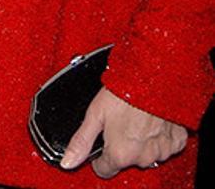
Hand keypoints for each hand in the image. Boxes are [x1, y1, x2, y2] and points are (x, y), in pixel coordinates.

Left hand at [61, 86, 186, 177]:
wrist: (154, 75)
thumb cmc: (124, 90)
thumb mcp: (95, 112)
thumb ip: (81, 141)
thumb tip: (67, 161)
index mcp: (120, 154)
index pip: (104, 169)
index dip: (99, 155)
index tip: (101, 141)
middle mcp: (142, 158)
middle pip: (125, 160)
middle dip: (121, 144)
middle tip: (119, 121)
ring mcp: (161, 151)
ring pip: (146, 153)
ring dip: (141, 140)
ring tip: (136, 116)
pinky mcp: (176, 141)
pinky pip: (167, 145)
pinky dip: (160, 135)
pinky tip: (153, 119)